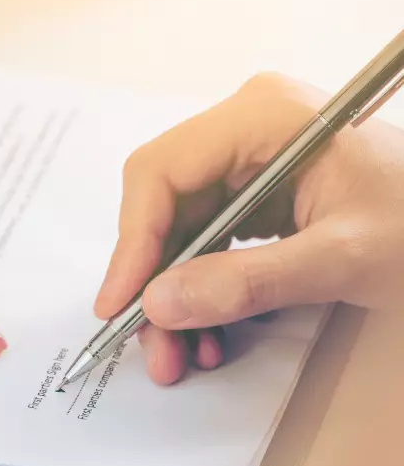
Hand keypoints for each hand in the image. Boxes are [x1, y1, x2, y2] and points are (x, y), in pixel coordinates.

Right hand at [94, 72, 403, 384]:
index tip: (121, 301)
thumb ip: (250, 283)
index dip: (133, 240)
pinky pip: (204, 234)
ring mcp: (246, 153)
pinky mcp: (253, 185)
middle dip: (153, 278)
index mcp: (263, 115)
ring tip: (181, 351)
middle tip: (153, 343)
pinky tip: (208, 327)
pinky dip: (200, 283)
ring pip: (176, 224)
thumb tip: (161, 303)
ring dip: (173, 290)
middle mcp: (244, 125)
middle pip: (162, 201)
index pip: (162, 171)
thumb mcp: (344, 259)